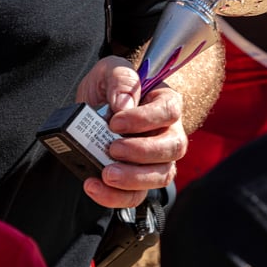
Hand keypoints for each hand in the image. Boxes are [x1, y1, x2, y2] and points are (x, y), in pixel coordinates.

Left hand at [75, 56, 186, 208]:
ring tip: (105, 174)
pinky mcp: (138, 180)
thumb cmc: (110, 86)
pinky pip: (136, 196)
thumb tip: (124, 105)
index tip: (116, 122)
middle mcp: (168, 133)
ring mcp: (156, 160)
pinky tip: (94, 186)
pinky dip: (115, 197)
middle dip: (142, 152)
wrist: (93, 105)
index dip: (145, 119)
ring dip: (133, 179)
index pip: (169, 112)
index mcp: (165, 103)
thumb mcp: (111, 69)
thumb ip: (121, 79)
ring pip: (161, 176)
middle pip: (172, 148)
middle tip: (112, 149)